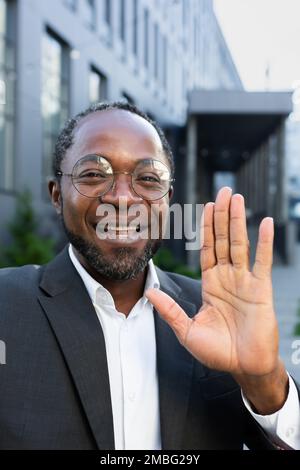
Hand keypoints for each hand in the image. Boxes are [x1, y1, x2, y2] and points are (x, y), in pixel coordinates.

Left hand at [146, 187, 287, 411]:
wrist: (244, 367)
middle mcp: (228, 278)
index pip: (207, 249)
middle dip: (222, 215)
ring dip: (238, 221)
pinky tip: (266, 223)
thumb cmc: (217, 352)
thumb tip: (147, 293)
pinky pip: (262, 261)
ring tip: (237, 198)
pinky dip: (265, 242)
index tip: (206, 206)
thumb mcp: (187, 331)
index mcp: (211, 284)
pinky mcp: (260, 289)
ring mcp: (245, 281)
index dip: (207, 227)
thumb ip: (170, 310)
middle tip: (224, 191)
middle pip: (223, 239)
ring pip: (240, 244)